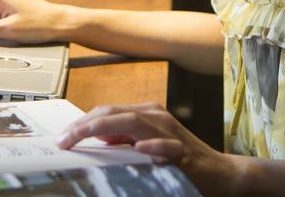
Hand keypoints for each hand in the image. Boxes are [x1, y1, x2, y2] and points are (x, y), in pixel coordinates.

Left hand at [56, 102, 248, 196]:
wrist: (221, 174)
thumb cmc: (182, 161)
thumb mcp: (146, 147)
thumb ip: (125, 140)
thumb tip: (98, 137)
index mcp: (145, 114)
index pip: (107, 112)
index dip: (82, 123)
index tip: (63, 137)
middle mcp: (156, 116)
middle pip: (113, 112)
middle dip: (84, 124)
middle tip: (63, 139)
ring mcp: (170, 132)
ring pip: (133, 120)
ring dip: (104, 127)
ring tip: (81, 137)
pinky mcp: (184, 151)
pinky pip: (165, 145)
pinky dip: (151, 145)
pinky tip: (138, 148)